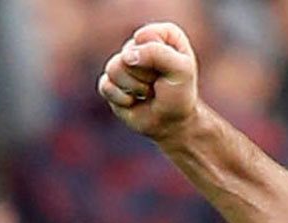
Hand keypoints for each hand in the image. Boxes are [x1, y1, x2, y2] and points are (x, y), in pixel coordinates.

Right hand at [96, 22, 199, 140]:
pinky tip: (134, 101)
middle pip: (129, 53)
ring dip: (136, 87)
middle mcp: (140, 44)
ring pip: (115, 68)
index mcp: (162, 35)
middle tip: (159, 84)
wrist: (172, 123)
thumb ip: (158, 54)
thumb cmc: (180, 94)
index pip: (148, 35)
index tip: (171, 68)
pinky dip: (124, 99)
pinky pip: (106, 86)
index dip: (158, 56)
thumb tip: (126, 56)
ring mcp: (122, 63)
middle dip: (147, 75)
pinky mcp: (109, 82)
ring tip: (148, 92)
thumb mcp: (182, 71)